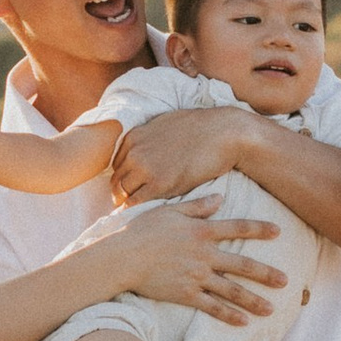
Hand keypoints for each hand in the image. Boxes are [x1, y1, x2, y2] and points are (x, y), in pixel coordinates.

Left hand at [106, 102, 240, 203]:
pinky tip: (147, 215)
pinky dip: (137, 211)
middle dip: (123, 194)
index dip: (125, 180)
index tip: (134, 190)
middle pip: (117, 181)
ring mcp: (145, 168)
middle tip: (135, 206)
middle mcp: (134, 152)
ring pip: (123, 194)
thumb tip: (145, 152)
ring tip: (141, 212)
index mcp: (133, 137)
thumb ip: (148, 139)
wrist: (223, 133)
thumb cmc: (200, 129)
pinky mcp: (160, 184)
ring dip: (130, 204)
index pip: (116, 166)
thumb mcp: (164, 125)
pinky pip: (136, 203)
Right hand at [106, 196, 283, 321]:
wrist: (121, 257)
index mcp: (201, 231)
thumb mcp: (169, 211)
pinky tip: (243, 322)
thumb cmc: (141, 230)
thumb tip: (220, 198)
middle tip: (286, 281)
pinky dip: (229, 315)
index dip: (259, 229)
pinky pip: (212, 307)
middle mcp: (204, 255)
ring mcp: (196, 277)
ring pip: (232, 290)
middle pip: (242, 265)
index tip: (278, 232)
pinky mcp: (185, 294)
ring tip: (271, 309)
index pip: (237, 228)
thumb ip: (197, 206)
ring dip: (253, 300)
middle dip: (266, 274)